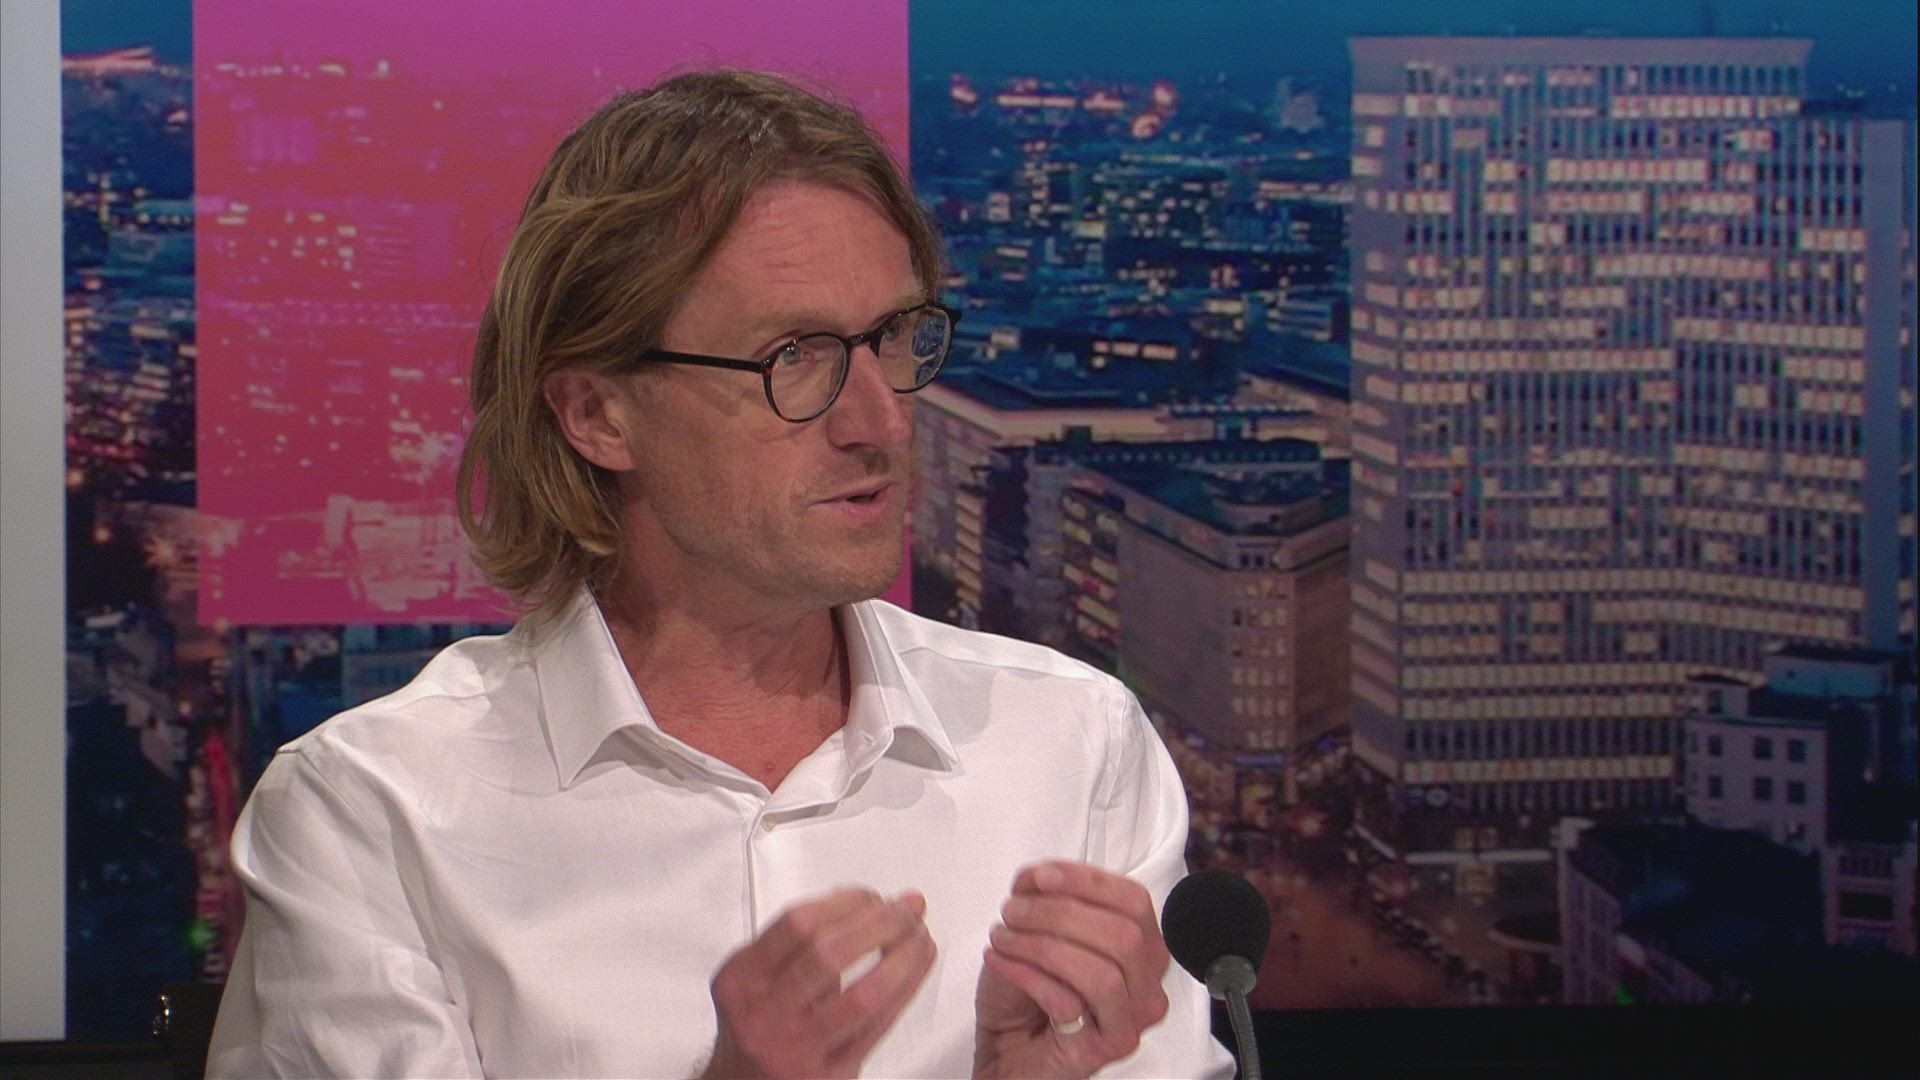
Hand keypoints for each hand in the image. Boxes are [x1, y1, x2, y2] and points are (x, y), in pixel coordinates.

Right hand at [703, 888, 936, 1078]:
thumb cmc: (760, 1025)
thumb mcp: (759, 976)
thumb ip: (808, 940)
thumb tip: (881, 904)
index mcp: (742, 978)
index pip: (799, 924)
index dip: (846, 902)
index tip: (871, 897)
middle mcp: (764, 1013)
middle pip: (831, 953)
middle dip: (881, 924)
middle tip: (905, 914)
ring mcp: (796, 1047)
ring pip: (863, 994)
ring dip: (904, 958)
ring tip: (919, 938)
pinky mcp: (829, 1074)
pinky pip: (878, 1026)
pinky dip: (906, 989)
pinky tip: (917, 970)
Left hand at [972, 862, 1171, 1078]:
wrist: (1010, 1050)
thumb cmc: (1030, 993)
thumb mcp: (1034, 930)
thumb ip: (1042, 896)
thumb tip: (1036, 875)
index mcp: (1143, 949)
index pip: (1135, 902)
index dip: (1088, 882)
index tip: (1040, 876)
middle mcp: (1146, 987)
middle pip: (1123, 936)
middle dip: (1061, 914)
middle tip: (1013, 910)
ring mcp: (1128, 1023)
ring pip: (1102, 974)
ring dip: (1042, 946)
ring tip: (1002, 937)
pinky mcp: (1101, 1051)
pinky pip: (1070, 1005)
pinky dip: (1026, 975)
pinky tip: (1000, 961)